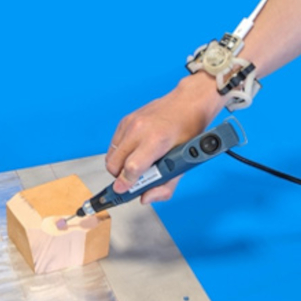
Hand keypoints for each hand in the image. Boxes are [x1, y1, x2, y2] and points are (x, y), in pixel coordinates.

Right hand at [106, 72, 227, 202]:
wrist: (188, 102)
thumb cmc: (189, 130)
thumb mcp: (184, 163)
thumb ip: (165, 186)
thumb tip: (145, 198)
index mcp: (156, 140)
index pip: (132, 168)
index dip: (126, 183)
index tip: (124, 189)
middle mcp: (139, 130)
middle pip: (115, 164)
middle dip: (120, 177)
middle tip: (132, 179)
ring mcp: (130, 123)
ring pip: (110, 155)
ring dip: (118, 166)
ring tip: (133, 166)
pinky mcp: (125, 120)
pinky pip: (113, 145)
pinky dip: (119, 153)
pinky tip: (133, 152)